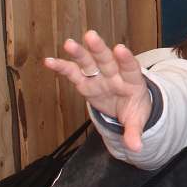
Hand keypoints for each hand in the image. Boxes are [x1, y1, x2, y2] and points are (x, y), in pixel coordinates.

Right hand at [44, 30, 150, 151]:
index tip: (120, 49)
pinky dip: (62, 67)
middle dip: (99, 49)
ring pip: (89, 62)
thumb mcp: (137, 121)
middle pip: (107, 60)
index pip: (131, 68)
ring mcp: (99, 77)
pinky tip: (49, 61)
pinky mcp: (86, 82)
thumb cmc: (135, 109)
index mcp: (133, 82)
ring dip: (79, 53)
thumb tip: (136, 149)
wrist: (128, 105)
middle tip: (91, 36)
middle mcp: (115, 75)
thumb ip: (135, 132)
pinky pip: (73, 73)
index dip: (126, 59)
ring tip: (68, 43)